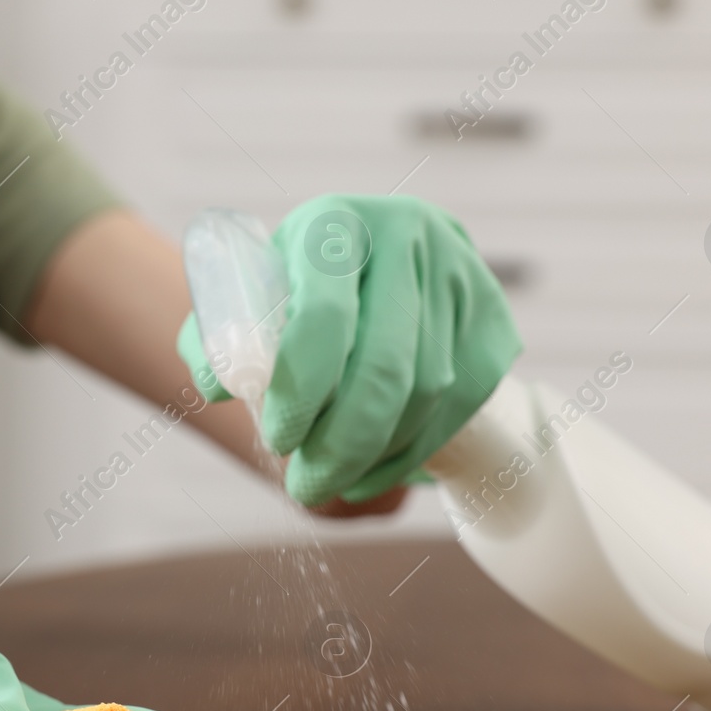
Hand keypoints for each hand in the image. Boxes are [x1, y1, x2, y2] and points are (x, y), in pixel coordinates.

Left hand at [179, 194, 520, 505]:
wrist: (379, 266)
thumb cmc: (295, 294)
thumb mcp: (247, 299)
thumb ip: (218, 339)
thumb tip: (218, 385)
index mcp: (333, 223)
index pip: (325, 319)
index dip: (302, 392)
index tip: (279, 440)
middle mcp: (405, 235)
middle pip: (384, 367)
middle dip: (340, 445)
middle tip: (305, 487)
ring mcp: (459, 275)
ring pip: (425, 394)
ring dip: (376, 454)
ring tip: (335, 479)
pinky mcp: (492, 317)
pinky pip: (460, 405)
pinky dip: (413, 451)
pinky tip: (376, 470)